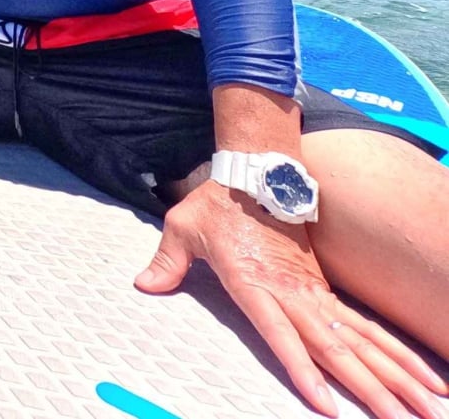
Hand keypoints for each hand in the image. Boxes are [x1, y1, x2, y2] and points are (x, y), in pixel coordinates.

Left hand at [136, 180, 447, 418]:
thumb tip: (144, 284)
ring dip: (395, 373)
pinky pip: (363, 326)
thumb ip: (167, 262)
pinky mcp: (323, 289)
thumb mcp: (183, 228)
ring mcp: (313, 292)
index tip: (329, 405)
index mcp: (255, 283)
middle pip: (336, 348)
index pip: (283, 335)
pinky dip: (392, 350)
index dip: (304, 369)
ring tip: (429, 406)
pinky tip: (418, 373)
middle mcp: (292, 293)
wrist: (255, 169)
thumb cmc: (217, 202)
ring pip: (360, 341)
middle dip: (371, 387)